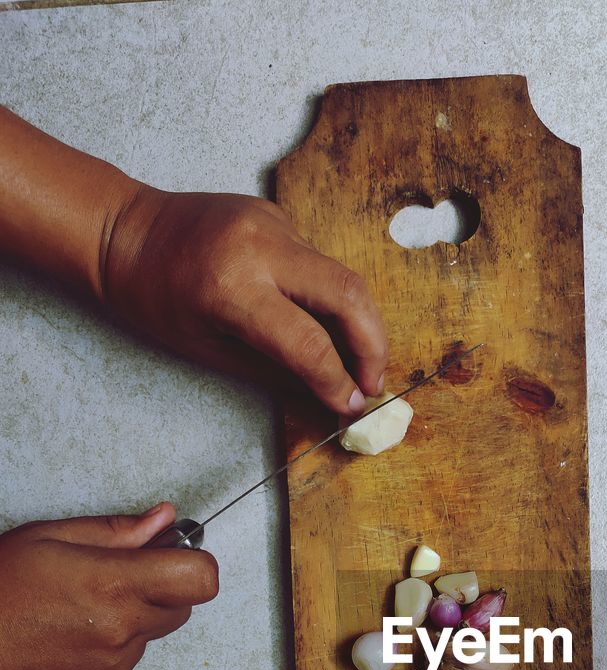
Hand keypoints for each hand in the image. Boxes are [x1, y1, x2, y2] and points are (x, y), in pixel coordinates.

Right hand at [0, 503, 217, 669]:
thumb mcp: (46, 540)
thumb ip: (115, 531)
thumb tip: (161, 520)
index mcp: (114, 586)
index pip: (200, 579)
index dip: (193, 564)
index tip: (173, 557)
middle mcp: (121, 632)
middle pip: (181, 607)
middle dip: (159, 589)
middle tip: (112, 578)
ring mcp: (113, 669)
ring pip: (149, 636)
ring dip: (128, 621)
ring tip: (73, 612)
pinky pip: (125, 665)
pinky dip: (107, 650)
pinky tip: (65, 639)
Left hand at [100, 188, 388, 414]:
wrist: (123, 231)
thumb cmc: (153, 300)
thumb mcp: (208, 350)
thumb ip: (275, 372)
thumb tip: (329, 395)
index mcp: (233, 287)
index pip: (309, 343)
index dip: (338, 382)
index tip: (351, 407)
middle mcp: (261, 247)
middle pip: (350, 295)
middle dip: (374, 345)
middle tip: (373, 383)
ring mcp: (274, 224)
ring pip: (342, 277)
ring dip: (359, 324)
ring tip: (357, 362)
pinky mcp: (279, 216)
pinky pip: (319, 263)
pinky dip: (330, 299)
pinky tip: (319, 321)